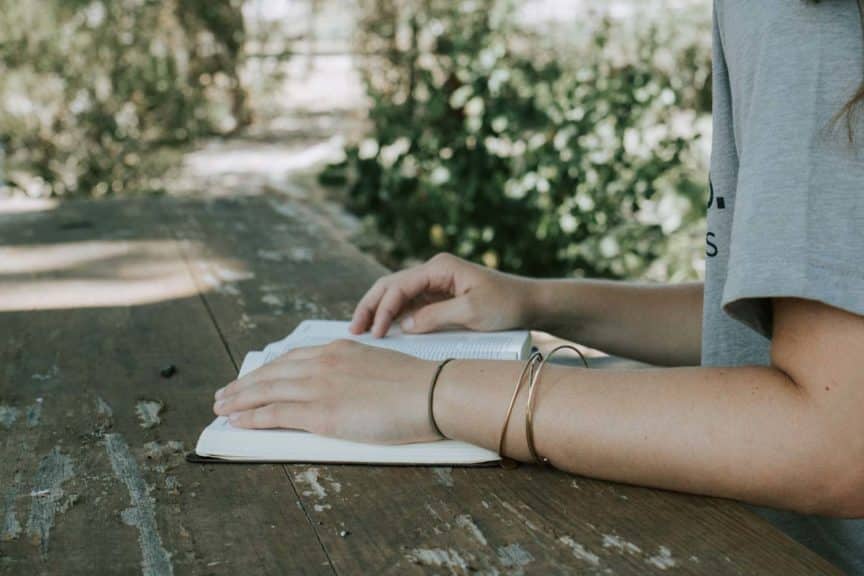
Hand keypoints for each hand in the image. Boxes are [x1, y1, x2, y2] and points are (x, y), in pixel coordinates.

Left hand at [212, 339, 440, 443]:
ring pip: (267, 391)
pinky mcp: (321, 414)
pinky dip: (252, 417)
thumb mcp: (379, 365)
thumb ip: (355, 371)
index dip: (268, 370)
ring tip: (222, 407)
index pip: (292, 359)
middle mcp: (323, 363)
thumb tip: (344, 386)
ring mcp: (320, 387)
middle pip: (272, 374)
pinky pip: (276, 414)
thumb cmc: (416, 384)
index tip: (253, 377)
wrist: (431, 392)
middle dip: (244, 384)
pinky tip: (238, 421)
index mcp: (339, 349)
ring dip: (239, 400)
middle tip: (224, 393)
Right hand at [350, 252, 534, 336]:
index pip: (400, 286)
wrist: (530, 304)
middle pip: (391, 285)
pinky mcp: (440, 297)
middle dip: (370, 306)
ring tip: (362, 331)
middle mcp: (434, 271)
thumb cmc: (506, 305)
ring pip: (397, 294)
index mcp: (440, 268)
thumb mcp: (472, 313)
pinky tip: (384, 330)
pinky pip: (410, 304)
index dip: (383, 310)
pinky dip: (394, 316)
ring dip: (379, 311)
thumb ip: (436, 317)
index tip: (376, 333)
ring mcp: (436, 283)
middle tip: (354, 329)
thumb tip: (406, 325)